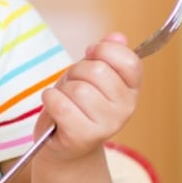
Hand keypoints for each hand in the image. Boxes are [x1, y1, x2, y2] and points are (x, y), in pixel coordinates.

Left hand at [34, 32, 140, 159]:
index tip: (91, 55)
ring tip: (65, 101)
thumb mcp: (91, 75)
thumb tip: (117, 37)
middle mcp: (126, 109)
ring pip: (78, 88)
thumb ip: (105, 55)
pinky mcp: (84, 136)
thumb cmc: (76, 105)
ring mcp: (107, 125)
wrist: (64, 145)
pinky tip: (54, 107)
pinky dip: (50, 100)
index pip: (128, 60)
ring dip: (62, 90)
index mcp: (131, 90)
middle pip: (96, 70)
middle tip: (73, 87)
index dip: (104, 51)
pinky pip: (61, 104)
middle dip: (76, 72)